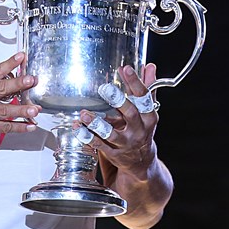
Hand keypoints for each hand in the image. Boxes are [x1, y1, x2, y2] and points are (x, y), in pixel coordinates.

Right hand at [0, 53, 39, 152]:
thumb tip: (13, 81)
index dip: (9, 63)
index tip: (22, 57)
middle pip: (0, 88)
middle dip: (18, 83)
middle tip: (31, 80)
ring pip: (4, 110)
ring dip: (22, 110)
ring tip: (35, 109)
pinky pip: (3, 126)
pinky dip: (19, 127)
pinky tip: (29, 125)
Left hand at [78, 64, 159, 179]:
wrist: (142, 162)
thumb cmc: (143, 129)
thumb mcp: (148, 110)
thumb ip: (147, 88)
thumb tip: (150, 66)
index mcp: (149, 117)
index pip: (144, 97)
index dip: (135, 82)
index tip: (125, 69)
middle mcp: (139, 130)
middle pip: (131, 114)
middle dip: (119, 101)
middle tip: (105, 89)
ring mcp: (126, 143)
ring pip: (111, 133)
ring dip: (97, 123)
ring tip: (85, 114)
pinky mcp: (114, 154)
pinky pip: (100, 145)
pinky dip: (88, 136)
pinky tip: (78, 127)